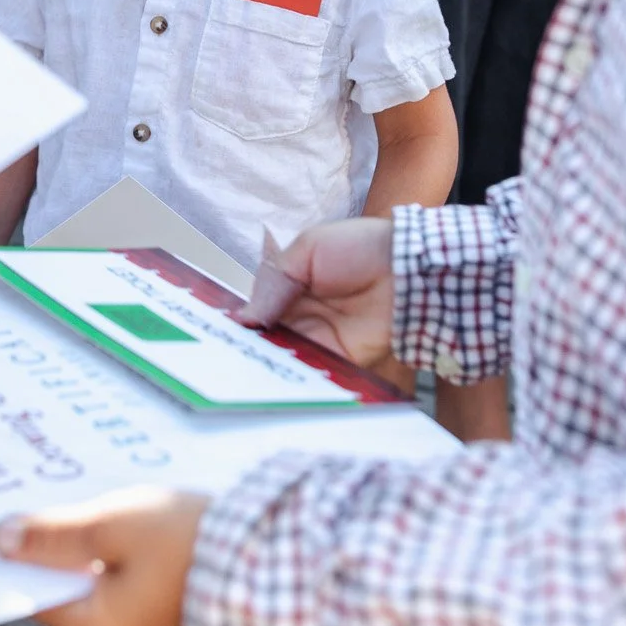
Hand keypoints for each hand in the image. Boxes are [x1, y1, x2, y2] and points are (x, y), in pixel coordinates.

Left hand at [0, 487, 208, 625]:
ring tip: (72, 494)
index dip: (10, 554)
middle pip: (59, 583)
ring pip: (89, 573)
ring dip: (78, 537)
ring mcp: (140, 619)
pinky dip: (109, 542)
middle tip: (27, 494)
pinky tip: (113, 508)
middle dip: (44, 541)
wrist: (274, 549)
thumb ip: (53, 534)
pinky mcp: (162, 598)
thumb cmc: (191, 542)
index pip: (31, 593)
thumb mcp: (113, 526)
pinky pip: (119, 568)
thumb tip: (1, 539)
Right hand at [236, 216, 395, 366]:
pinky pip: (310, 374)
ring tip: (240, 368)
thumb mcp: (307, 249)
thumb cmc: (362, 248)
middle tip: (224, 355)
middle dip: (246, 346)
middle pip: (265, 338)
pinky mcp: (338, 360)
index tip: (218, 331)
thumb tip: (245, 317)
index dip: (240, 320)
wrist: (407, 268)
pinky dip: (291, 378)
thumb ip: (273, 279)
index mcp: (291, 287)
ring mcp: (318, 340)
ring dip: (264, 363)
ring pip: (282, 358)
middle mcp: (301, 316)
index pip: (257, 309)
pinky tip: (271, 378)